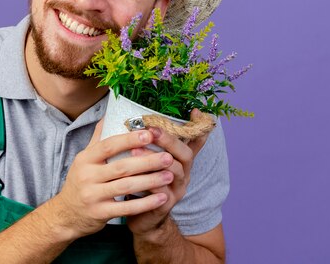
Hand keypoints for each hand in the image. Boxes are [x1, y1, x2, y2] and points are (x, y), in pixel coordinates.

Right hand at [51, 120, 177, 238]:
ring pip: (126, 187)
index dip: (129, 139)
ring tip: (170, 175)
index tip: (150, 134)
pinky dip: (145, 203)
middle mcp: (87, 176)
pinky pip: (126, 208)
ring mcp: (93, 196)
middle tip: (167, 157)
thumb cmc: (81, 181)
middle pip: (121, 167)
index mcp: (85, 158)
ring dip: (150, 181)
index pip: (108, 146)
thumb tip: (109, 114)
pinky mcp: (100, 213)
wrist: (66, 214)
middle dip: (147, 161)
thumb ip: (98, 138)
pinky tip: (161, 197)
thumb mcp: (84, 158)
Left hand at [126, 109, 208, 236]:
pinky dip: (148, 182)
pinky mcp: (165, 205)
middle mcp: (183, 174)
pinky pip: (161, 192)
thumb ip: (147, 141)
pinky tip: (134, 175)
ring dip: (155, 159)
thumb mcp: (148, 160)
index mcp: (180, 161)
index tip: (194, 111)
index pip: (193, 141)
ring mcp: (176, 190)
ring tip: (135, 150)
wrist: (141, 217)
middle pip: (185, 154)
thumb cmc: (143, 182)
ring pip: (173, 172)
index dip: (196, 127)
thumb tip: (135, 113)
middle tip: (151, 130)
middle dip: (168, 140)